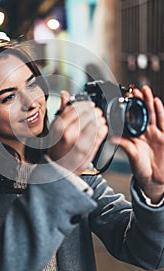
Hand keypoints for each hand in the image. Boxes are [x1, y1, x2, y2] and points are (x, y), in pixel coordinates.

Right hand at [47, 90, 107, 175]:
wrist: (58, 168)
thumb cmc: (56, 147)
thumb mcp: (55, 127)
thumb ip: (62, 110)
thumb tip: (65, 94)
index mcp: (59, 127)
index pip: (75, 109)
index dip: (84, 104)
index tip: (89, 104)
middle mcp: (69, 134)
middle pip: (87, 116)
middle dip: (94, 111)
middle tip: (96, 111)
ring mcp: (80, 143)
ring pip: (95, 125)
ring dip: (99, 119)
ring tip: (100, 118)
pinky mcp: (89, 151)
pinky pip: (99, 136)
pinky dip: (103, 129)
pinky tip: (102, 127)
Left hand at [111, 85, 163, 202]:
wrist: (154, 180)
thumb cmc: (140, 168)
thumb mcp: (132, 156)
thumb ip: (125, 145)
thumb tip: (113, 138)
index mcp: (135, 135)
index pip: (133, 118)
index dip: (130, 108)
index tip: (126, 97)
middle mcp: (145, 132)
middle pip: (143, 113)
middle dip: (141, 101)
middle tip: (137, 90)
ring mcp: (156, 133)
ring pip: (153, 115)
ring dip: (150, 103)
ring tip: (147, 92)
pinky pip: (163, 122)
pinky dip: (161, 112)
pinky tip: (158, 103)